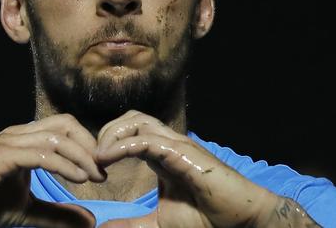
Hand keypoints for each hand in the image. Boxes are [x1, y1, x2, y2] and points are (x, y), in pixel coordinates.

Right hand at [0, 114, 104, 227]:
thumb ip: (57, 214)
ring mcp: (9, 142)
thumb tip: (89, 220)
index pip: (65, 128)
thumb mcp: (26, 211)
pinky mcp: (1, 156)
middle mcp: (18, 134)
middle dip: (89, 145)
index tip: (101, 170)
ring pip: (57, 137)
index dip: (87, 144)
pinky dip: (65, 165)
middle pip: (66, 124)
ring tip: (95, 176)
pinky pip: (42, 154)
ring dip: (82, 155)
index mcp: (24, 140)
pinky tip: (79, 179)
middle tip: (103, 170)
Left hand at [95, 110, 277, 227]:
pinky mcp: (183, 153)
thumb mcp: (159, 224)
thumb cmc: (207, 218)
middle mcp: (167, 144)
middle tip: (94, 160)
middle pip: (130, 118)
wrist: (241, 220)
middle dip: (106, 132)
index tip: (94, 168)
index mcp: (160, 155)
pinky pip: (147, 140)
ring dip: (112, 134)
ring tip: (99, 158)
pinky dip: (123, 145)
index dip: (107, 142)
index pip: (129, 131)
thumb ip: (132, 224)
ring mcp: (176, 145)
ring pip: (137, 121)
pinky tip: (107, 159)